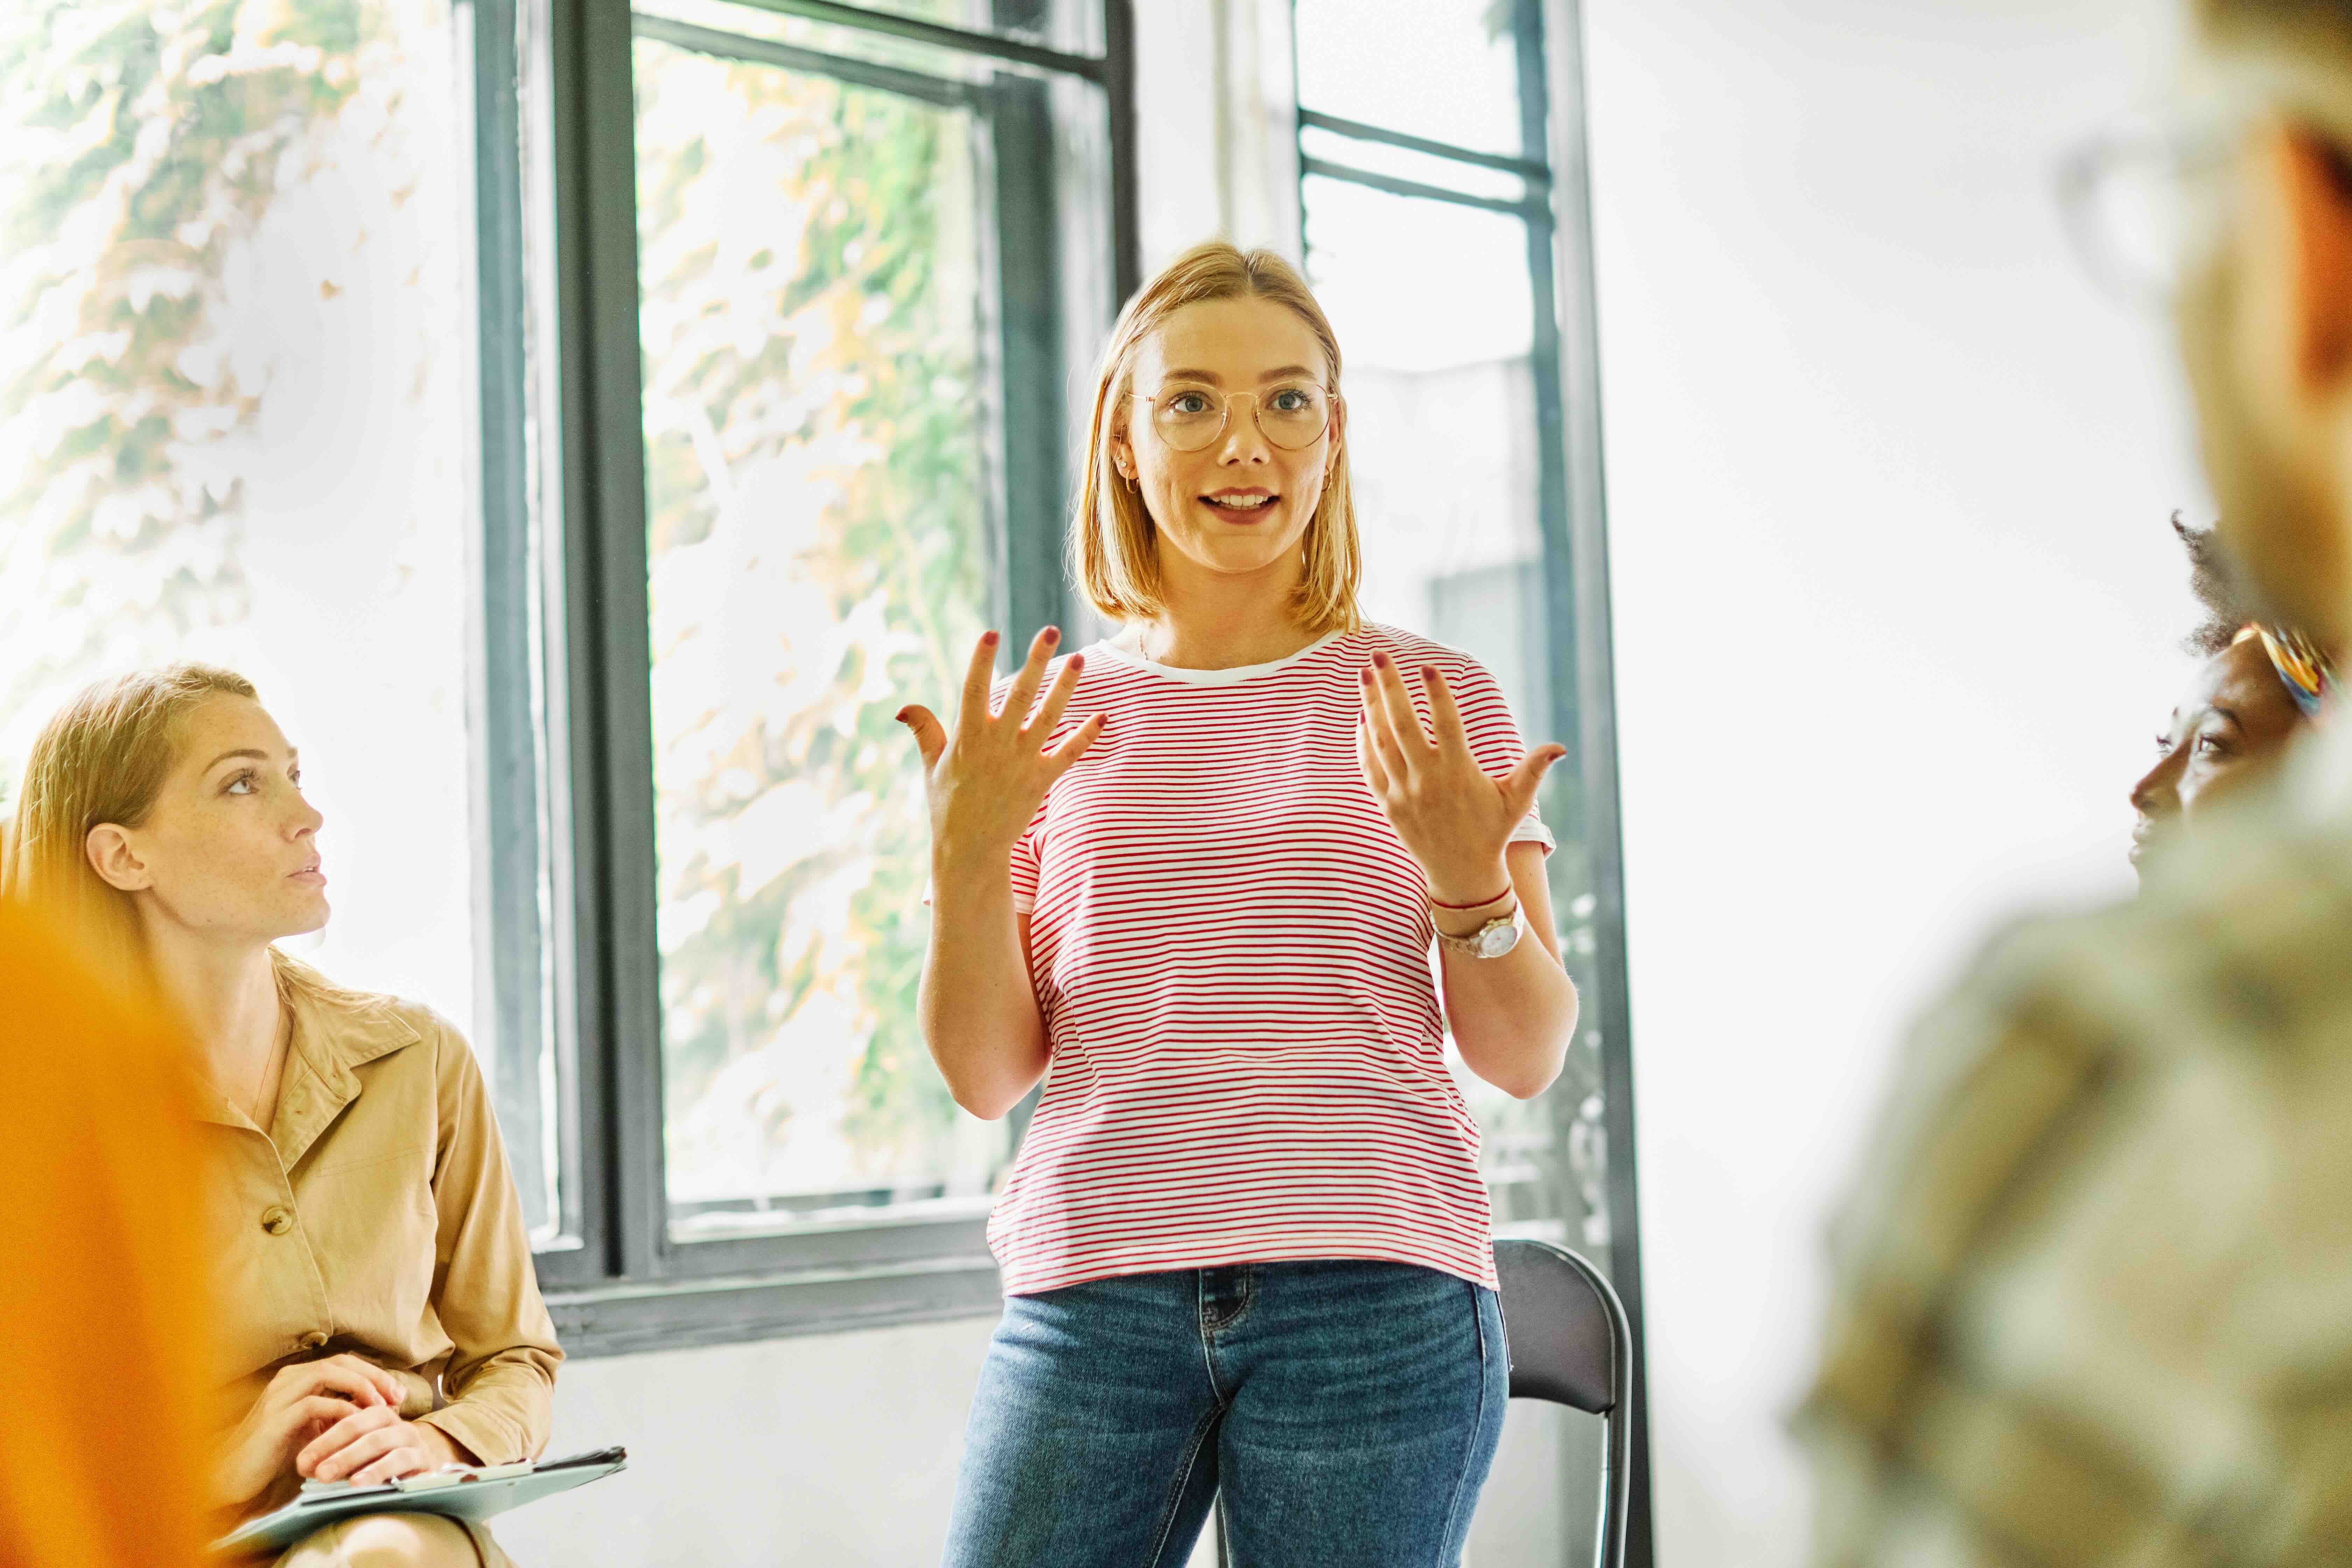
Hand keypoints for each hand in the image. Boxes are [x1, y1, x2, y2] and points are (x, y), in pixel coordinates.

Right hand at [213, 1354, 403, 1507]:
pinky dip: (340, 1410)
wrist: (236, 1476)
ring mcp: (280, 1396)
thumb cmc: (278, 1452)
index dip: (374, 1373)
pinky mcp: (275, 1419)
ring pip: (328, 1374)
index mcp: (298, 1378)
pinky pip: (314, 1404)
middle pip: (341, 1362)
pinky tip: (357, 1422)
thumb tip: (379, 1408)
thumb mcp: (315, 1427)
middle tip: (397, 1396)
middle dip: (374, 1376)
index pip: (344, 1362)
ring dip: (361, 1387)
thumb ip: (339, 1413)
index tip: (397, 1393)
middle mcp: (288, 1379)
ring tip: (382, 1406)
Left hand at [299, 1406, 465, 1485]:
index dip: (322, 1440)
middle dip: (331, 1447)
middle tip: (308, 1468)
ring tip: (325, 1475)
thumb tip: (303, 1464)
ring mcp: (411, 1438)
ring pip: (378, 1441)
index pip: (347, 1420)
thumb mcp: (357, 1456)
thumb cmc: (381, 1466)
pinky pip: (400, 1459)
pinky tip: (358, 1483)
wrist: (420, 1478)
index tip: (301, 1462)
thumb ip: (335, 1453)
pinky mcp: (423, 1458)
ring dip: (349, 1457)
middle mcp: (395, 1422)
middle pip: (361, 1427)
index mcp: (377, 1415)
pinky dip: (378, 1470)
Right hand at [897, 628, 1102, 877]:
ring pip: (1048, 717)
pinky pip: (1068, 754)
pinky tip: (1102, 716)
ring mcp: (1022, 762)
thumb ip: (924, 731)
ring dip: (1065, 688)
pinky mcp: (1041, 780)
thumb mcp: (930, 766)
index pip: (973, 690)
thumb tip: (903, 707)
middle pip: (1020, 694)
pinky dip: (1086, 736)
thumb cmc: (947, 804)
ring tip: (1080, 659)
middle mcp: (997, 745)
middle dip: (1036, 661)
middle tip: (1051, 631)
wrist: (970, 849)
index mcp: (967, 737)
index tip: (990, 632)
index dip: (981, 661)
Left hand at [1357, 653, 1563, 903]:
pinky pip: (1369, 767)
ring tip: (1365, 673)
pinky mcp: (1387, 805)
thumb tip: (1561, 747)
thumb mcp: (1516, 802)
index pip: (1446, 724)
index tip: (1428, 665)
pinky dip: (1363, 740)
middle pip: (1402, 725)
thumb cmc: (1492, 831)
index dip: (1437, 693)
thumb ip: (1533, 769)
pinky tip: (1362, 716)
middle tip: (1379, 654)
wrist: (1462, 874)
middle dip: (1389, 687)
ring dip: (1370, 705)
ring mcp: (1403, 793)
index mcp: (1459, 773)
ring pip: (1381, 741)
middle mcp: (1427, 781)